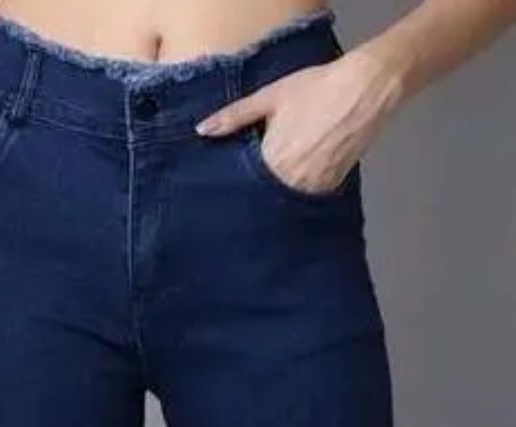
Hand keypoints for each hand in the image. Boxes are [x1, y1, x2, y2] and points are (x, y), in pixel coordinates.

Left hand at [194, 48, 403, 193]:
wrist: (365, 88)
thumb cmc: (314, 89)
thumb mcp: (268, 97)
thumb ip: (234, 117)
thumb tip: (202, 130)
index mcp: (272, 161)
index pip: (245, 186)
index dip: (235, 187)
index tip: (223, 190)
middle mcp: (293, 180)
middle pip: (266, 195)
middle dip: (255, 193)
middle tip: (245, 189)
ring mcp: (315, 185)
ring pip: (287, 198)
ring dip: (277, 194)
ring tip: (268, 186)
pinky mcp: (333, 184)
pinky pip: (309, 194)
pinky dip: (299, 189)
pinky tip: (293, 180)